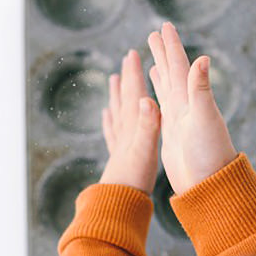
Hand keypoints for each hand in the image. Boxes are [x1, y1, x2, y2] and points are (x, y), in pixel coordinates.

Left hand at [100, 50, 160, 193]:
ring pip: (117, 113)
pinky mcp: (118, 157)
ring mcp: (119, 144)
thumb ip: (149, 125)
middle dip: (127, 78)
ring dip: (117, 95)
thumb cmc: (135, 178)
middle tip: (127, 59)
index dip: (134, 73)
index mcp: (134, 127)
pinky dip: (110, 120)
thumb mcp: (147, 149)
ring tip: (114, 80)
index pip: (135, 95)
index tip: (133, 53)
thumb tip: (148, 100)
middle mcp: (124, 132)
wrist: (119, 203)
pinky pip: (112, 133)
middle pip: (124, 99)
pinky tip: (107, 115)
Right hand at [147, 22, 236, 194]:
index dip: (171, 46)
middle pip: (172, 72)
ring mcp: (179, 120)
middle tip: (154, 34)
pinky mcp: (173, 135)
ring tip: (154, 58)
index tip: (164, 26)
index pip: (179, 66)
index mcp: (191, 99)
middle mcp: (186, 106)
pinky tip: (156, 94)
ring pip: (167, 89)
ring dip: (161, 72)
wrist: (209, 185)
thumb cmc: (210, 154)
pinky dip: (159, 98)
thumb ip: (201, 89)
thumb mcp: (205, 119)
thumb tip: (203, 58)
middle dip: (163, 53)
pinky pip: (163, 109)